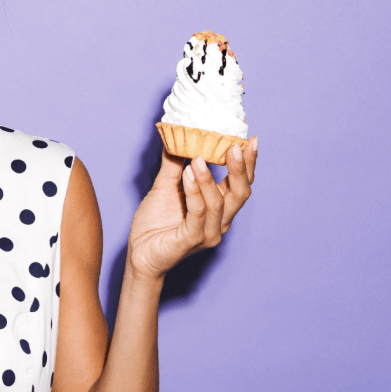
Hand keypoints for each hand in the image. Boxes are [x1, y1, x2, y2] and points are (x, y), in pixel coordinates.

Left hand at [127, 137, 257, 280]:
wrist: (139, 253)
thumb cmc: (154, 223)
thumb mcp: (165, 188)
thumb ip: (173, 166)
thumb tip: (177, 138)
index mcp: (219, 209)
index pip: (241, 184)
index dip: (248, 164)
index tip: (251, 140)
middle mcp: (220, 222)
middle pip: (241, 193)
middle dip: (241, 168)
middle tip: (234, 145)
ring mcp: (208, 233)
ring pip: (219, 202)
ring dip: (209, 178)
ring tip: (198, 157)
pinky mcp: (192, 239)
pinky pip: (198, 212)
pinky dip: (194, 192)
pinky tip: (188, 175)